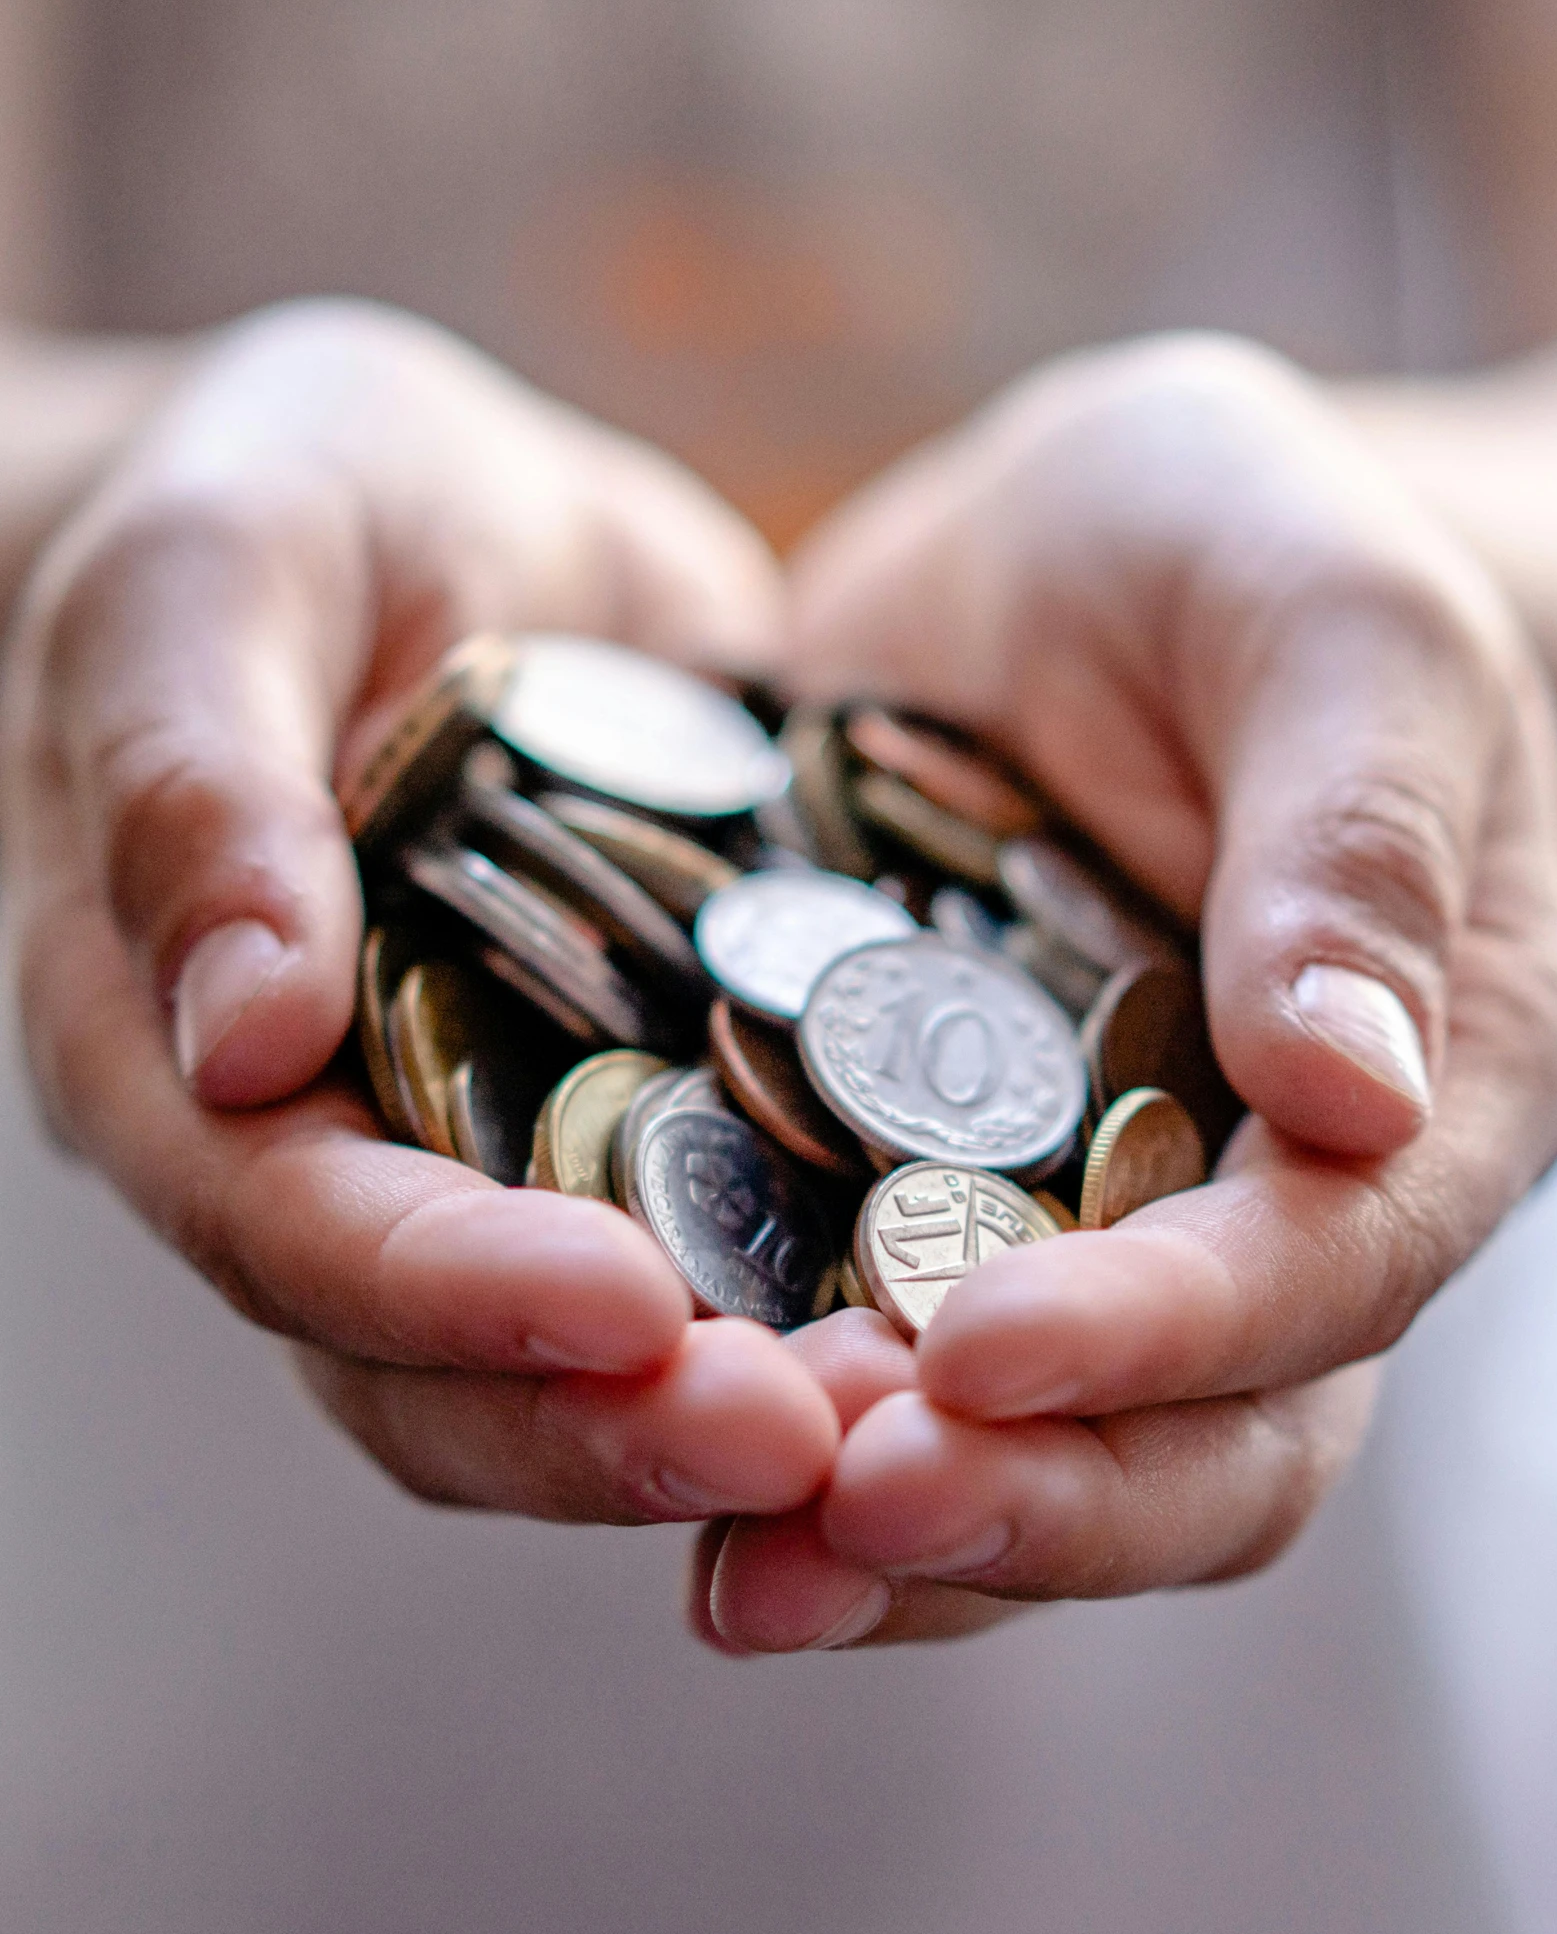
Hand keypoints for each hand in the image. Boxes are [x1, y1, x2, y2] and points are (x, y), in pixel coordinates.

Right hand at [1, 298, 838, 1524]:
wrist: (440, 498)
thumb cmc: (282, 499)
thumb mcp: (214, 571)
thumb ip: (196, 772)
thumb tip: (241, 1026)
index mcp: (185, 1049)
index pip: (285, 1225)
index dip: (438, 1290)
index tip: (618, 1309)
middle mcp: (347, 1144)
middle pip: (449, 1363)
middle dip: (618, 1420)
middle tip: (816, 1435)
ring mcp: (513, 1137)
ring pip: (603, 1353)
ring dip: (750, 1401)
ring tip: (928, 1414)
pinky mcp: (672, 1092)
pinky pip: (753, 1228)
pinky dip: (847, 1284)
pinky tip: (994, 1291)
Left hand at [698, 331, 1556, 1650]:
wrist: (1095, 547)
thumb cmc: (1262, 549)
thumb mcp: (1333, 622)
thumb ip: (1356, 835)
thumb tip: (1356, 1093)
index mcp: (1406, 1096)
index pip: (1322, 1275)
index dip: (1165, 1339)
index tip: (982, 1351)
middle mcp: (1244, 1208)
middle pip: (1185, 1449)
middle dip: (1019, 1501)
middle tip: (830, 1501)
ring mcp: (1066, 1219)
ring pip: (1019, 1456)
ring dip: (879, 1530)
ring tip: (725, 1557)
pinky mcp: (891, 1181)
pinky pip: (851, 1351)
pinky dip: (767, 1420)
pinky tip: (622, 1431)